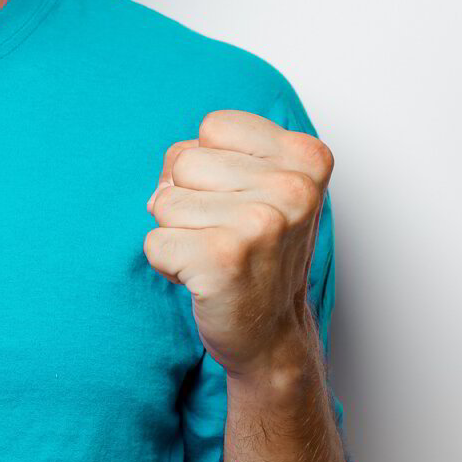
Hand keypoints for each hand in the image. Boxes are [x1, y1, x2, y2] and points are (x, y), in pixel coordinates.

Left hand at [143, 109, 332, 380]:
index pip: (214, 127)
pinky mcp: (224, 261)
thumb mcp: (258, 185)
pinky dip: (167, 264)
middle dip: (189, 199)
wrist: (273, 335)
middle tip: (225, 234)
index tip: (239, 200)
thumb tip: (163, 183)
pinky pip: (154, 242)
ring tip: (215, 255)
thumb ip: (212, 154)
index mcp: (306, 157)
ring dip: (178, 232)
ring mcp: (262, 225)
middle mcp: (293, 188)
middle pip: (184, 161)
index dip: (210, 165)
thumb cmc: (259, 252)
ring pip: (164, 201)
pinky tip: (204, 278)